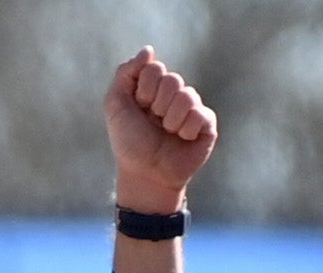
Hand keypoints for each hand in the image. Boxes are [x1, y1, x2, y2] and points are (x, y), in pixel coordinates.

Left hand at [104, 47, 218, 211]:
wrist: (145, 174)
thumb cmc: (129, 142)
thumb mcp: (115, 106)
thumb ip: (125, 74)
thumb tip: (149, 50)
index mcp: (153, 87)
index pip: (154, 69)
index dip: (143, 90)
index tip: (138, 108)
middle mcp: (174, 94)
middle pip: (172, 80)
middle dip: (156, 105)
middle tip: (153, 122)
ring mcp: (192, 108)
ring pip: (186, 96)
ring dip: (170, 120)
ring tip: (167, 133)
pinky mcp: (207, 124)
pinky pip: (199, 114)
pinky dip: (185, 130)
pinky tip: (181, 139)